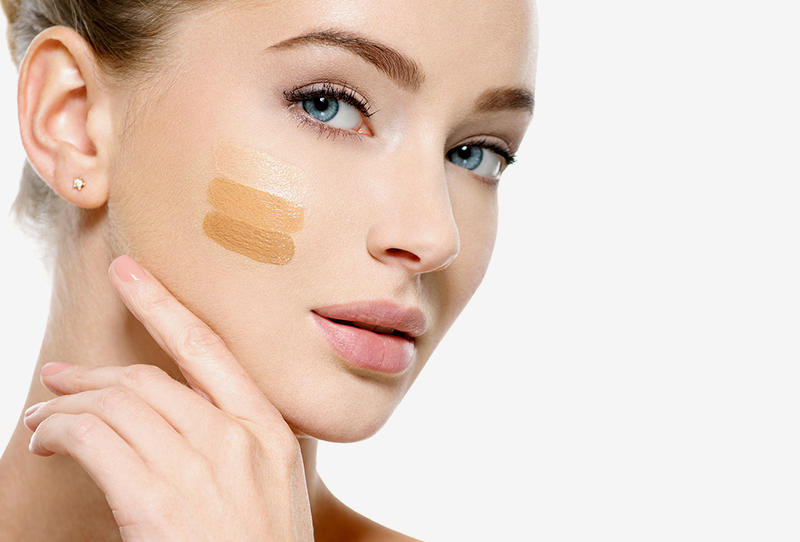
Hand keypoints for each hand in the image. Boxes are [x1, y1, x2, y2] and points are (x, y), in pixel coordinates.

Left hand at [23, 255, 313, 541]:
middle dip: (94, 373)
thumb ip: (236, 446)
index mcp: (271, 432)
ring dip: (68, 405)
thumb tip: (177, 421)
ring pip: (116, 403)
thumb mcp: (271, 492)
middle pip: (149, 379)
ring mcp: (201, 466)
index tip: (130, 273)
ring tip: (43, 418)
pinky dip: (61, 430)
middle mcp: (236, 437)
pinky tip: (48, 439)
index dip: (164, 305)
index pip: (210, 350)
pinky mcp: (158, 499)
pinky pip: (96, 438)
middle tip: (59, 376)